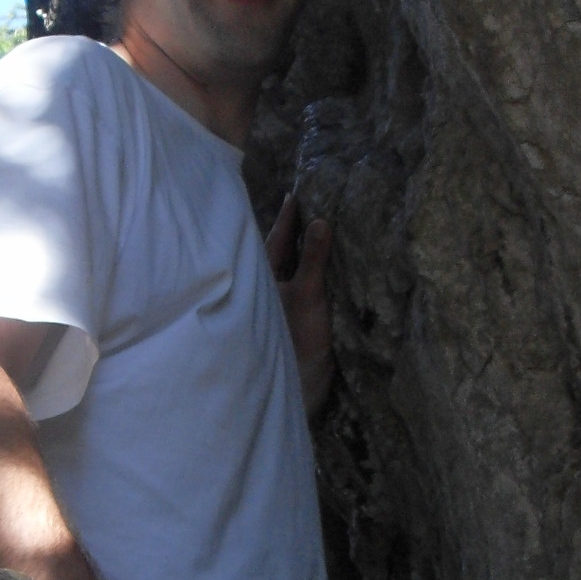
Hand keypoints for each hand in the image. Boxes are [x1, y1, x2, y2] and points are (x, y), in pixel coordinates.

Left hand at [266, 194, 333, 415]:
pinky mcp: (293, 319)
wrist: (303, 385)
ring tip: (311, 230)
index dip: (286, 219)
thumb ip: (313, 259)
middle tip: (302, 207)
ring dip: (299, 252)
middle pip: (277, 253)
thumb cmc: (297, 338)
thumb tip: (319, 221)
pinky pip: (299, 285)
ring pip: (288, 270)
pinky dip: (308, 272)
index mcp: (261, 279)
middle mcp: (266, 290)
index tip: (294, 195)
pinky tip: (318, 268)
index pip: (274, 240)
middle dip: (290, 233)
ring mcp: (279, 305)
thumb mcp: (307, 294)